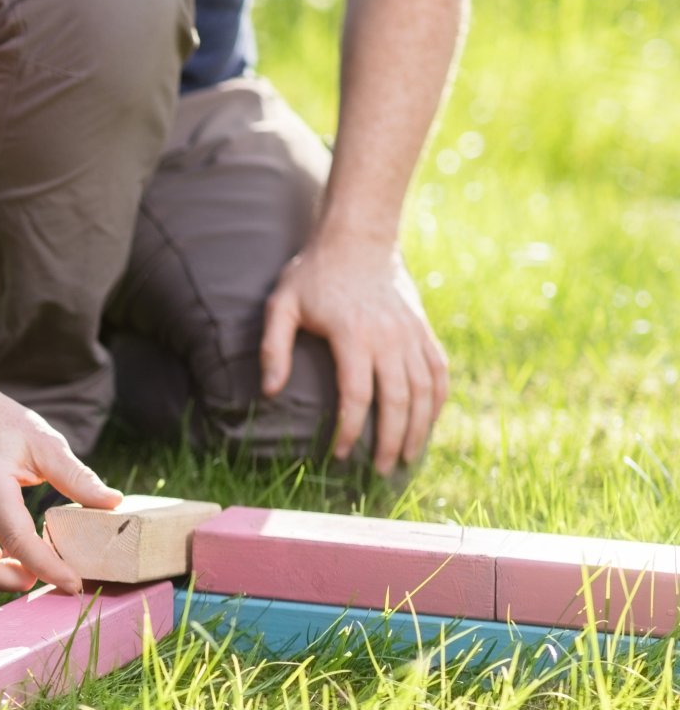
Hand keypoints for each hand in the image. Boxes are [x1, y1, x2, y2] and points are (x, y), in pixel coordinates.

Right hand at [0, 387, 121, 593]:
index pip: (19, 542)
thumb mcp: (43, 442)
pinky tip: (25, 550)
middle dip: (16, 584)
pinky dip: (0, 565)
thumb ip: (77, 476)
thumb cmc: (0, 423)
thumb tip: (113, 503)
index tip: (75, 584)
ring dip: (7, 577)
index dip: (49, 569)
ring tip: (40, 560)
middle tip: (49, 572)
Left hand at [260, 240, 450, 473]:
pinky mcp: (423, 329)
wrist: (358, 238)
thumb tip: (270, 392)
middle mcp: (389, 336)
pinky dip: (438, 400)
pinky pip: (439, 371)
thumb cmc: (313, 274)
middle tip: (381, 471)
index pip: (357, 394)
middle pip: (398, 400)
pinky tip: (428, 424)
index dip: (350, 429)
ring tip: (407, 458)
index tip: (341, 454)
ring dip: (419, 428)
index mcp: (354, 334)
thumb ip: (273, 347)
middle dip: (391, 440)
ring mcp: (411, 333)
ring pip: (424, 390)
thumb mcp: (281, 304)